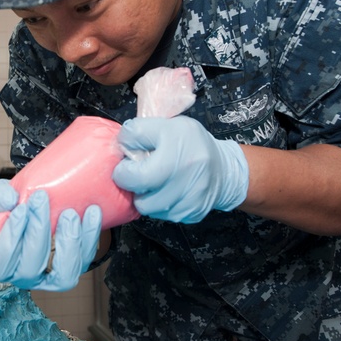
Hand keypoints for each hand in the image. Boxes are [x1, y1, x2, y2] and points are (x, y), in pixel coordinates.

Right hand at [0, 188, 102, 291]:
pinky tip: (92, 212)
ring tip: (69, 214)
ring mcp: (52, 276)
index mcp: (0, 265)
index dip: (11, 238)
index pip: (1, 264)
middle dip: (38, 232)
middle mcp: (26, 276)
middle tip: (42, 200)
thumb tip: (9, 200)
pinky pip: (85, 259)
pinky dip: (90, 236)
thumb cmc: (11, 208)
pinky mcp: (75, 266)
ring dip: (67, 243)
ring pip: (63, 275)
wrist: (36, 208)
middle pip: (31, 268)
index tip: (21, 209)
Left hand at [112, 116, 248, 222]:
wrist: (222, 168)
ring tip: (155, 181)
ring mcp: (190, 200)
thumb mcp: (166, 125)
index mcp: (176, 152)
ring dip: (146, 196)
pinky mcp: (192, 214)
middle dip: (133, 186)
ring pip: (149, 209)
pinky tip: (167, 190)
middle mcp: (186, 178)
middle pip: (140, 196)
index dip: (123, 171)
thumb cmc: (190, 143)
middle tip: (138, 174)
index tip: (128, 163)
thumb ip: (138, 132)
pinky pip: (162, 215)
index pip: (135, 175)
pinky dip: (159, 204)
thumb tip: (118, 145)